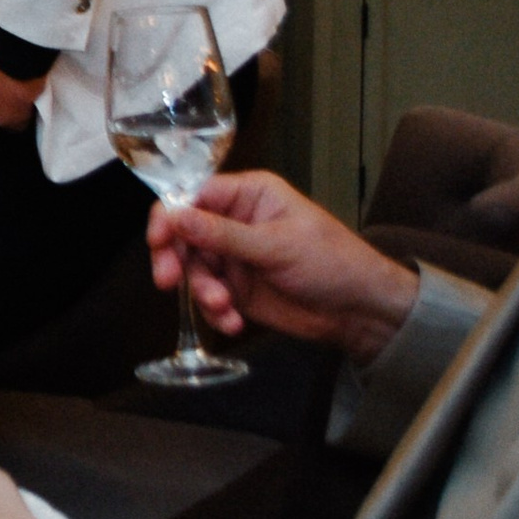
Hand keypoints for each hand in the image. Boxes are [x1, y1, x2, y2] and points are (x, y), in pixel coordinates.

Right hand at [148, 168, 418, 366]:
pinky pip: (208, 297)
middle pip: (183, 234)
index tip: (158, 242)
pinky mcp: (237, 288)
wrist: (360, 311)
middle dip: (177, 259)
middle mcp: (234, 221)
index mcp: (248, 195)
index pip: (193, 195)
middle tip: (169, 281)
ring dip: (202, 292)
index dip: (169, 216)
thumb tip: (175, 216)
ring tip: (224, 308)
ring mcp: (233, 256)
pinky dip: (215, 311)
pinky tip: (234, 323)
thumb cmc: (331, 262)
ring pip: (193, 269)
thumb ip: (223, 235)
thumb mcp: (277, 246)